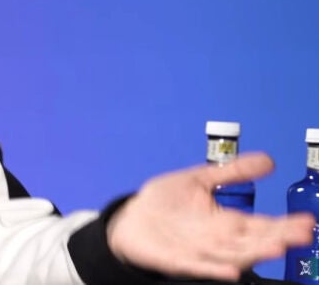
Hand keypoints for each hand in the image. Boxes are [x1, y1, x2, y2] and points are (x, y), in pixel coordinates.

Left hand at [107, 152, 315, 280]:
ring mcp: (200, 252)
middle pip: (253, 242)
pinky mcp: (178, 261)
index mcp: (227, 222)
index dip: (284, 225)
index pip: (262, 225)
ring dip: (253, 253)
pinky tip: (231, 271)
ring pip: (233, 256)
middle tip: (301, 234)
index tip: (306, 222)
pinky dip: (215, 269)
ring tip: (275, 248)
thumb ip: (232, 172)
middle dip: (277, 238)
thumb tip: (268, 160)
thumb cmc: (166, 202)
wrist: (130, 219)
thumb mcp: (200, 179)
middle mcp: (218, 240)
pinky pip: (199, 266)